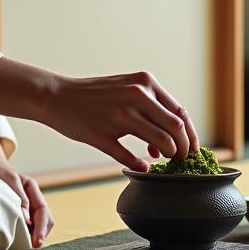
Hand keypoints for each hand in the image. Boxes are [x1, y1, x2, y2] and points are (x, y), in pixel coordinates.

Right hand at [0, 57, 199, 174]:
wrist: (56, 96)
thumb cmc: (94, 95)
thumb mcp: (126, 88)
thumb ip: (151, 108)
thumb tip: (171, 140)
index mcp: (144, 83)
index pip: (180, 113)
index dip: (191, 136)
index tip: (192, 151)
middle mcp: (136, 95)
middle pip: (177, 129)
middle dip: (184, 150)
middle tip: (181, 162)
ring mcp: (119, 115)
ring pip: (161, 143)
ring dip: (167, 157)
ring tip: (161, 162)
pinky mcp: (102, 135)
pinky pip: (130, 158)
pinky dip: (140, 165)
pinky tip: (141, 167)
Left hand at [0, 139, 54, 247]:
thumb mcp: (8, 180)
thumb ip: (19, 198)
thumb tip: (27, 220)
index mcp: (32, 188)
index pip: (44, 211)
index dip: (42, 228)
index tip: (37, 243)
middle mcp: (33, 198)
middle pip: (45, 220)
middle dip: (41, 235)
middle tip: (32, 248)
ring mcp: (27, 205)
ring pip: (37, 225)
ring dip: (34, 236)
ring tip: (25, 247)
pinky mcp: (19, 211)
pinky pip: (27, 225)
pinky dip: (26, 234)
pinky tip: (18, 241)